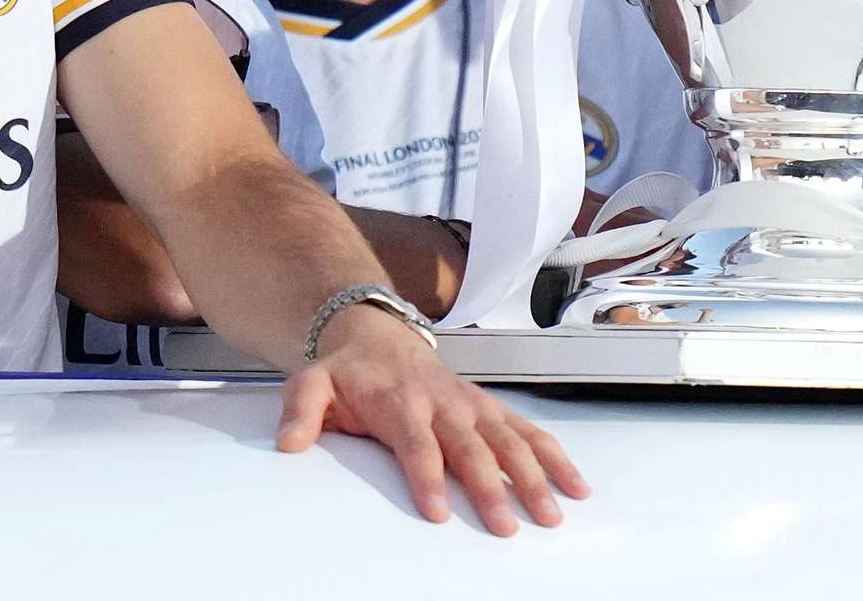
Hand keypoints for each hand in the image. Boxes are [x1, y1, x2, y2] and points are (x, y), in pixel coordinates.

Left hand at [275, 309, 586, 535]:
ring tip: (551, 512)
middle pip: (472, 448)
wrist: (377, 336)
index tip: (438, 511)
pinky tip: (573, 485)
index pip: (417, 444)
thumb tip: (288, 442)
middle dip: (492, 487)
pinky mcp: (491, 409)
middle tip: (506, 524)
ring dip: (534, 476)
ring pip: (510, 440)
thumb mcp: (311, 383)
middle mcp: (445, 403)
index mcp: (402, 401)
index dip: (428, 477)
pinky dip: (555, 456)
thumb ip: (300, 411)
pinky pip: (528, 431)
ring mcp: (473, 405)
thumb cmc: (348, 371)